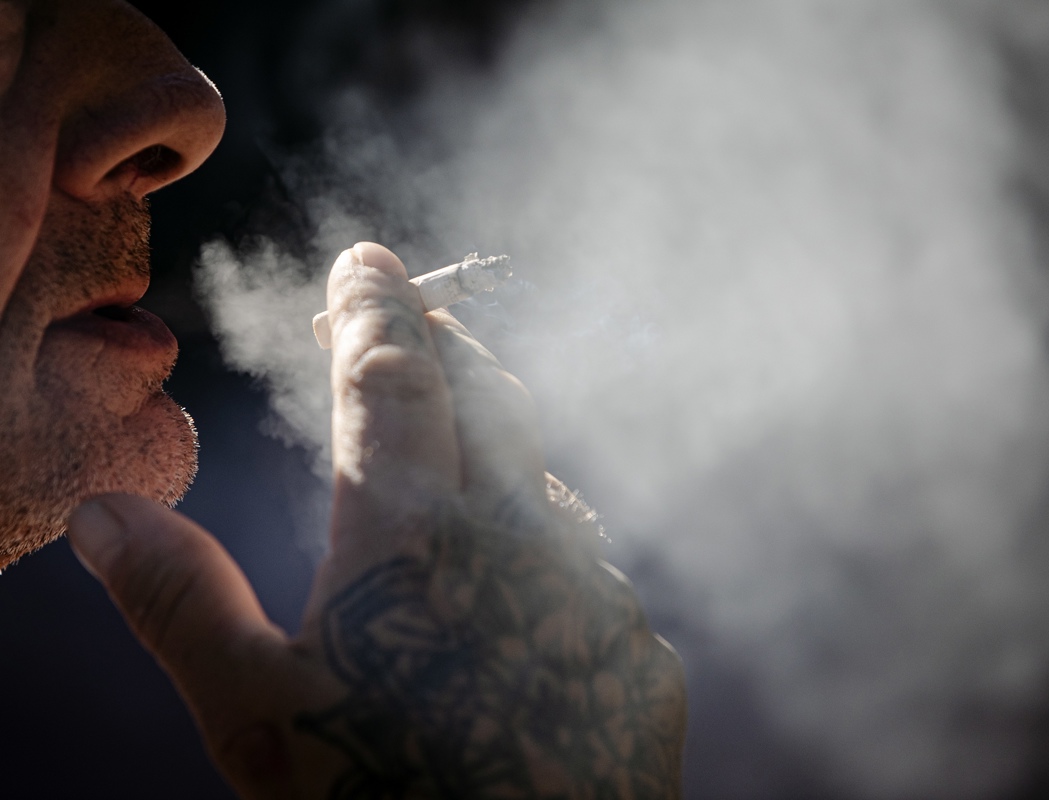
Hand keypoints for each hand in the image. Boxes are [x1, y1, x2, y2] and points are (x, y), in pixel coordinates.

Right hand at [67, 243, 686, 798]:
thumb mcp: (257, 721)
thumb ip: (183, 603)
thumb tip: (108, 516)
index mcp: (412, 533)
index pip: (391, 375)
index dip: (373, 306)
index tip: (363, 257)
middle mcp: (520, 538)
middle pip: (486, 394)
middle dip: (443, 338)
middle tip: (411, 307)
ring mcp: (593, 593)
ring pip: (545, 478)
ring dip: (498, 439)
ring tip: (460, 425)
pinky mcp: (640, 652)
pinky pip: (588, 567)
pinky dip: (544, 541)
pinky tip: (520, 571)